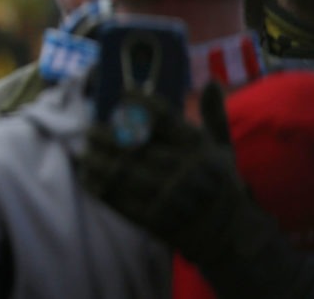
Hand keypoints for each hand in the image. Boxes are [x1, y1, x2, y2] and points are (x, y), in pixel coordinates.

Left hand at [78, 83, 313, 297]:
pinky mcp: (155, 218)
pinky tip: (87, 176)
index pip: (164, 118)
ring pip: (122, 172)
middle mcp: (185, 170)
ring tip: (83, 151)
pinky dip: (99, 186)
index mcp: (198, 148)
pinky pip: (119, 199)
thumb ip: (214, 115)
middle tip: (90, 129)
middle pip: (135, 145)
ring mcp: (169, 196)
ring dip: (97, 160)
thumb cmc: (221, 184)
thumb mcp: (223, 149)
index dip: (140, 103)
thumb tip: (210, 80)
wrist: (230, 234)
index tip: (122, 94)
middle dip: (107, 135)